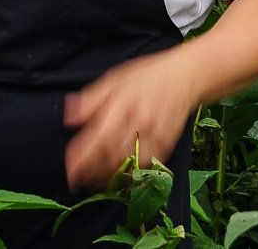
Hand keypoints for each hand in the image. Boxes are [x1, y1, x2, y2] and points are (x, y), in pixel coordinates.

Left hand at [62, 49, 201, 191]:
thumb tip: (70, 119)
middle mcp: (139, 121)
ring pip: (129, 163)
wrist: (186, 76)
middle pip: (112, 154)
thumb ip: (91, 99)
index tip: (70, 169)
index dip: (83, 156)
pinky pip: (148, 164)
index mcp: (122, 104)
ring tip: (94, 182)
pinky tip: (119, 176)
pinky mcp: (167, 143)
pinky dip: (132, 174)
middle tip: (77, 180)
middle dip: (91, 171)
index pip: (98, 137)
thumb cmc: (147, 76)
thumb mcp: (115, 79)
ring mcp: (155, 134)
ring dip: (109, 176)